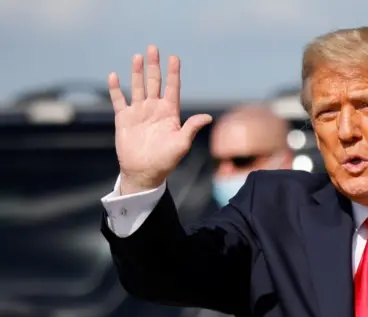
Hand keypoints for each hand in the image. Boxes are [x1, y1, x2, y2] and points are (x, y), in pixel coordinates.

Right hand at [108, 45, 212, 194]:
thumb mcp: (181, 144)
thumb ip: (191, 128)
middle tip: (153, 48)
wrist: (144, 172)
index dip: (173, 73)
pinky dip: (116, 89)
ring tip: (137, 56)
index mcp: (170, 113)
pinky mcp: (124, 119)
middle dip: (154, 66)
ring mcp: (139, 112)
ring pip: (138, 87)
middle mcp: (154, 109)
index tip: (174, 57)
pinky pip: (119, 100)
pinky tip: (114, 75)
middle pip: (155, 82)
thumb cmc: (166, 160)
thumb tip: (208, 116)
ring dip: (137, 72)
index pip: (172, 88)